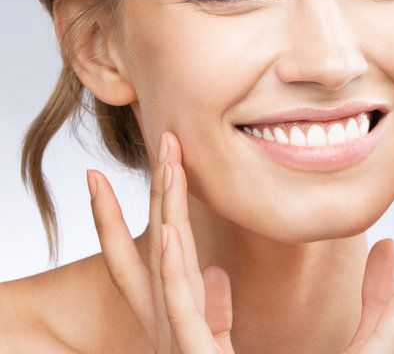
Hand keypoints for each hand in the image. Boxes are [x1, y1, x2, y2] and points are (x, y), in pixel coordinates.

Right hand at [86, 132, 234, 352]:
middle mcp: (164, 316)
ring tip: (167, 162)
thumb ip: (212, 310)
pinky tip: (168, 231)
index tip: (98, 176)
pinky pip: (180, 304)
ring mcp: (174, 332)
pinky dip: (172, 266)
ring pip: (164, 260)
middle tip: (162, 138)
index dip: (117, 214)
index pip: (142, 252)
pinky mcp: (192, 351)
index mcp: (170, 311)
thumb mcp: (215, 344)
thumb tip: (218, 271)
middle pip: (152, 241)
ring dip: (165, 209)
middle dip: (154, 190)